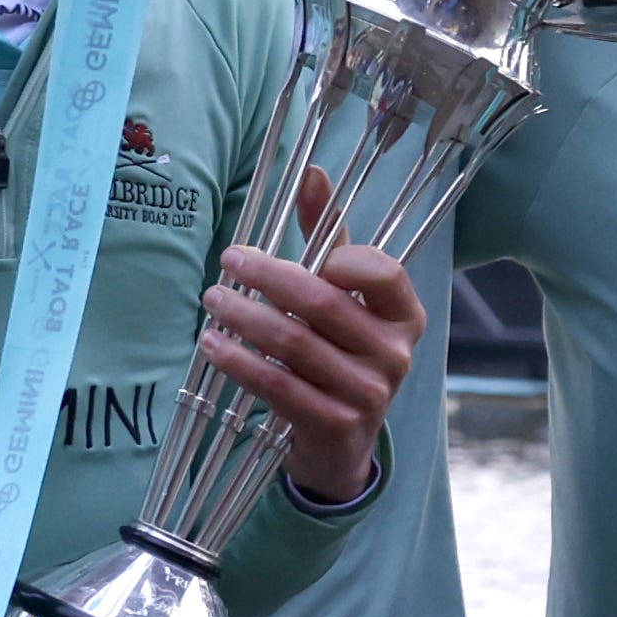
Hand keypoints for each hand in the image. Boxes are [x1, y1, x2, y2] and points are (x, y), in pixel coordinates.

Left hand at [209, 237, 424, 501]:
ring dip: (244, 317)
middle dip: (268, 277)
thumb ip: (331, 237)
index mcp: (404, 316)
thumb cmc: (340, 354)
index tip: (298, 248)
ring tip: (213, 301)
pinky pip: (277, 385)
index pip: (384, 272)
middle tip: (228, 261)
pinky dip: (239, 361)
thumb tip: (312, 172)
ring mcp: (368, 394)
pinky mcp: (335, 425)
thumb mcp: (343, 298)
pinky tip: (213, 345)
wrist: (341, 444)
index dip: (343, 257)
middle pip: (323, 303)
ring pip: (293, 343)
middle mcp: (395, 355)